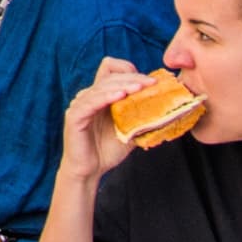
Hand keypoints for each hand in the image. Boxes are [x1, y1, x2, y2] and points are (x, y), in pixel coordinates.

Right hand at [58, 58, 149, 181]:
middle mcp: (89, 96)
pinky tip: (119, 97)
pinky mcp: (75, 116)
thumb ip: (142, 118)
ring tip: (139, 88)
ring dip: (122, 85)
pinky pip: (90, 102)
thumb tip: (167, 112)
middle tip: (151, 84)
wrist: (90, 171)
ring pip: (102, 86)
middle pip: (110, 75)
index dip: (129, 70)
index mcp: (101, 96)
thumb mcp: (130, 131)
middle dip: (132, 77)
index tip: (150, 81)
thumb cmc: (107, 151)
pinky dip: (105, 97)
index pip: (110, 69)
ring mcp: (81, 104)